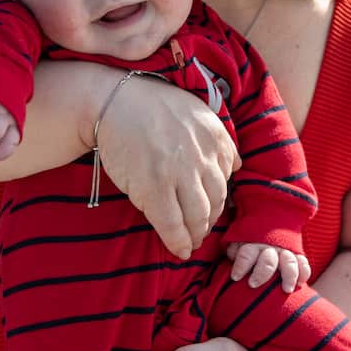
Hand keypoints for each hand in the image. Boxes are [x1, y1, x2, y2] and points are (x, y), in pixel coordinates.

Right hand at [94, 76, 240, 258]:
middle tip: (202, 230)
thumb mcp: (194, 111)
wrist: (114, 101)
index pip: (227, 177)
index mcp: (215, 134)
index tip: (211, 208)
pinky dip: (178, 242)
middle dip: (210, 221)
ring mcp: (179, 173)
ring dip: (197, 234)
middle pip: (217, 200)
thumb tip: (235, 165)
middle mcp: (202, 155)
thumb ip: (217, 138)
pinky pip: (172, 225)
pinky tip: (179, 250)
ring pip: (199, 216)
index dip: (220, 198)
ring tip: (191, 241)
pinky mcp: (153, 188)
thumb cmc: (150, 106)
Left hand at [227, 242, 310, 292]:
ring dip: (288, 276)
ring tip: (286, 290)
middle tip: (253, 284)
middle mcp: (270, 248)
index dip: (241, 266)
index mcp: (253, 244)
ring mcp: (285, 251)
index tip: (235, 277)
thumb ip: (234, 249)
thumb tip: (231, 257)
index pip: (246, 254)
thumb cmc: (250, 238)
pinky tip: (301, 284)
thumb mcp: (238, 239)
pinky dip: (304, 273)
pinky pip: (303, 264)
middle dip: (261, 273)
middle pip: (267, 261)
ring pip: (289, 263)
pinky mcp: (297, 254)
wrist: (271, 220)